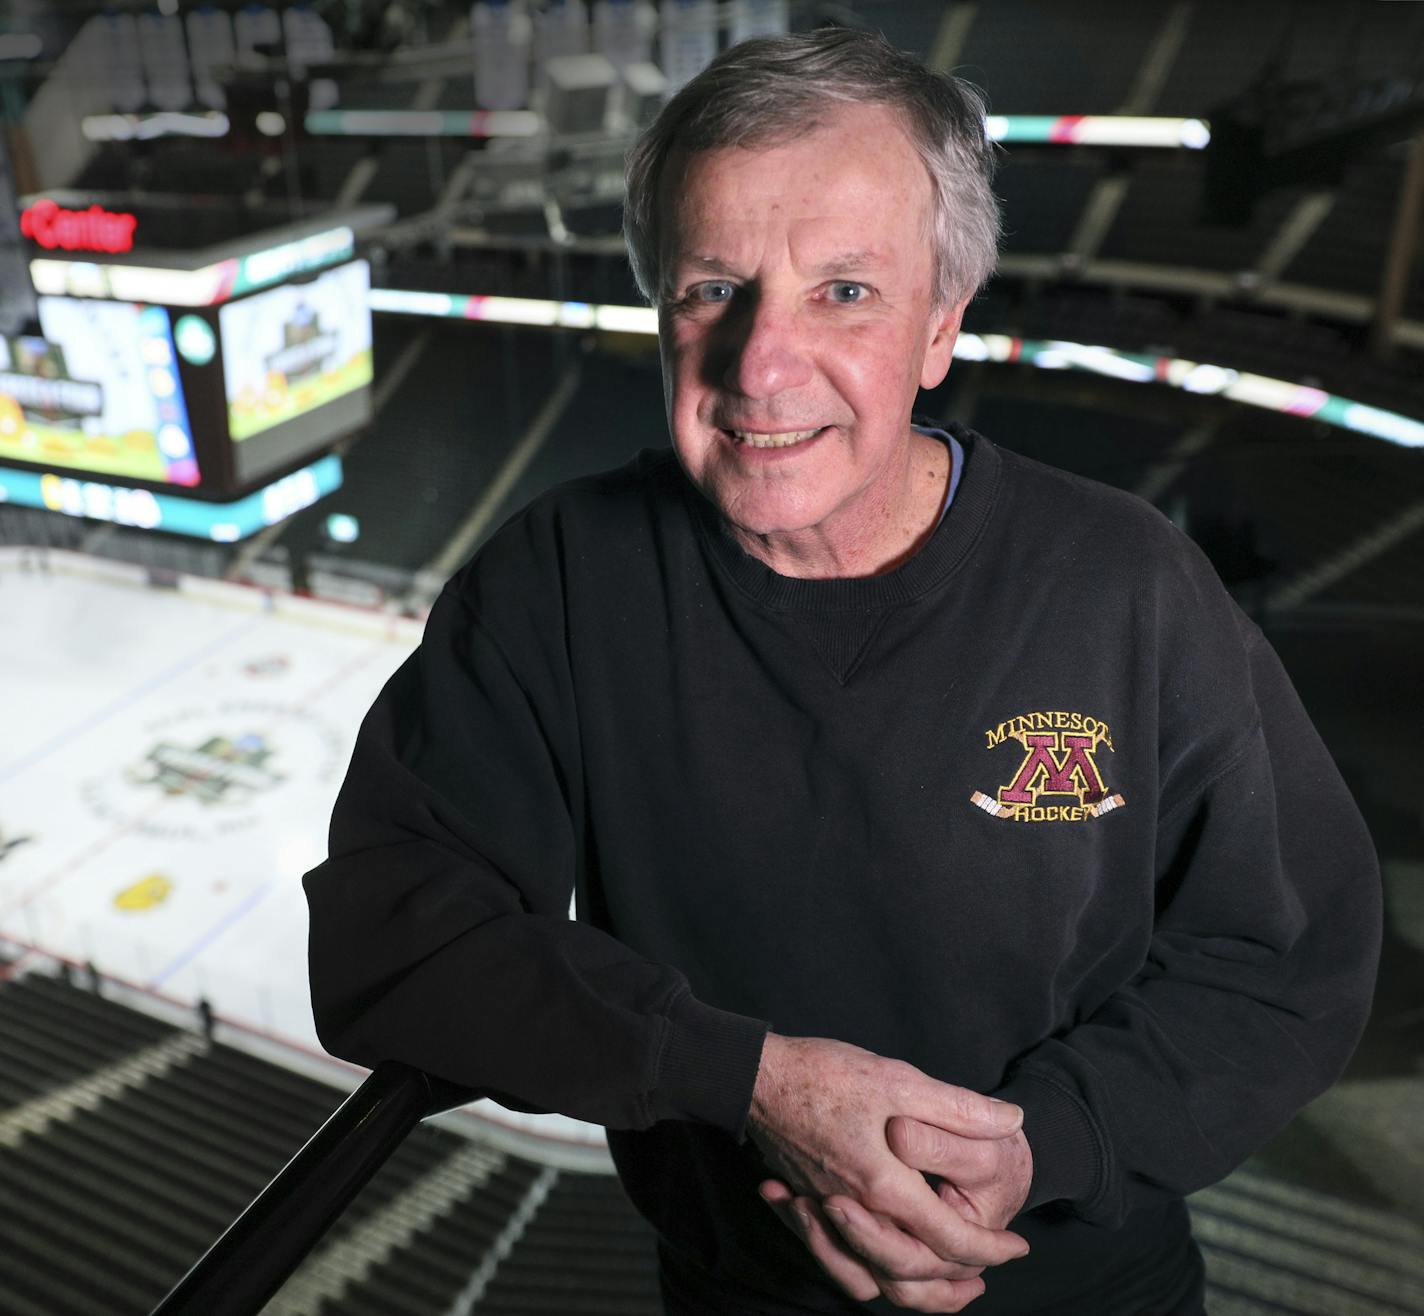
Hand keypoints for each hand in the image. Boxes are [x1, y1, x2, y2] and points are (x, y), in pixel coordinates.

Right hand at [747, 1035, 1028, 1309]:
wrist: (754, 1075)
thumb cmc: (825, 1074)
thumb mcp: (898, 1080)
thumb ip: (957, 1107)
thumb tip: (1011, 1121)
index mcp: (884, 1186)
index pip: (949, 1240)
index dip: (990, 1249)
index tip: (1018, 1248)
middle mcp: (854, 1212)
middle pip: (912, 1274)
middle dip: (955, 1283)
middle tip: (986, 1275)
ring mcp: (825, 1212)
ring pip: (871, 1278)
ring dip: (911, 1289)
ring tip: (941, 1281)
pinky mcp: (806, 1203)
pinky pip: (838, 1261)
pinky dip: (863, 1271)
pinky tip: (878, 1260)